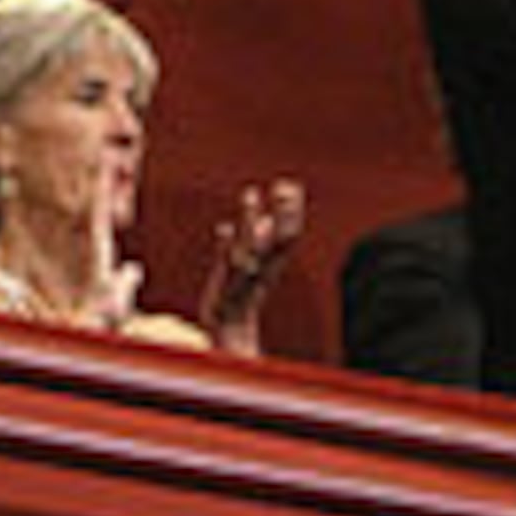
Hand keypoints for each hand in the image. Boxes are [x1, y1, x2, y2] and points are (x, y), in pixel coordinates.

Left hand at [196, 178, 307, 355]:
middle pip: (278, 240)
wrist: (230, 329)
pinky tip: (223, 228)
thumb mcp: (258, 267)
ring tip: (250, 193)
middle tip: (282, 186)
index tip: (292, 186)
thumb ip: (263, 240)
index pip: (289, 235)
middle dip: (283, 214)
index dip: (292, 212)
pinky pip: (226, 266)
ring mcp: (244, 279)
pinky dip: (226, 247)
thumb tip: (267, 220)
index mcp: (273, 263)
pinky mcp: (224, 287)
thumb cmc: (243, 293)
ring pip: (252, 247)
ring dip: (252, 220)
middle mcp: (263, 269)